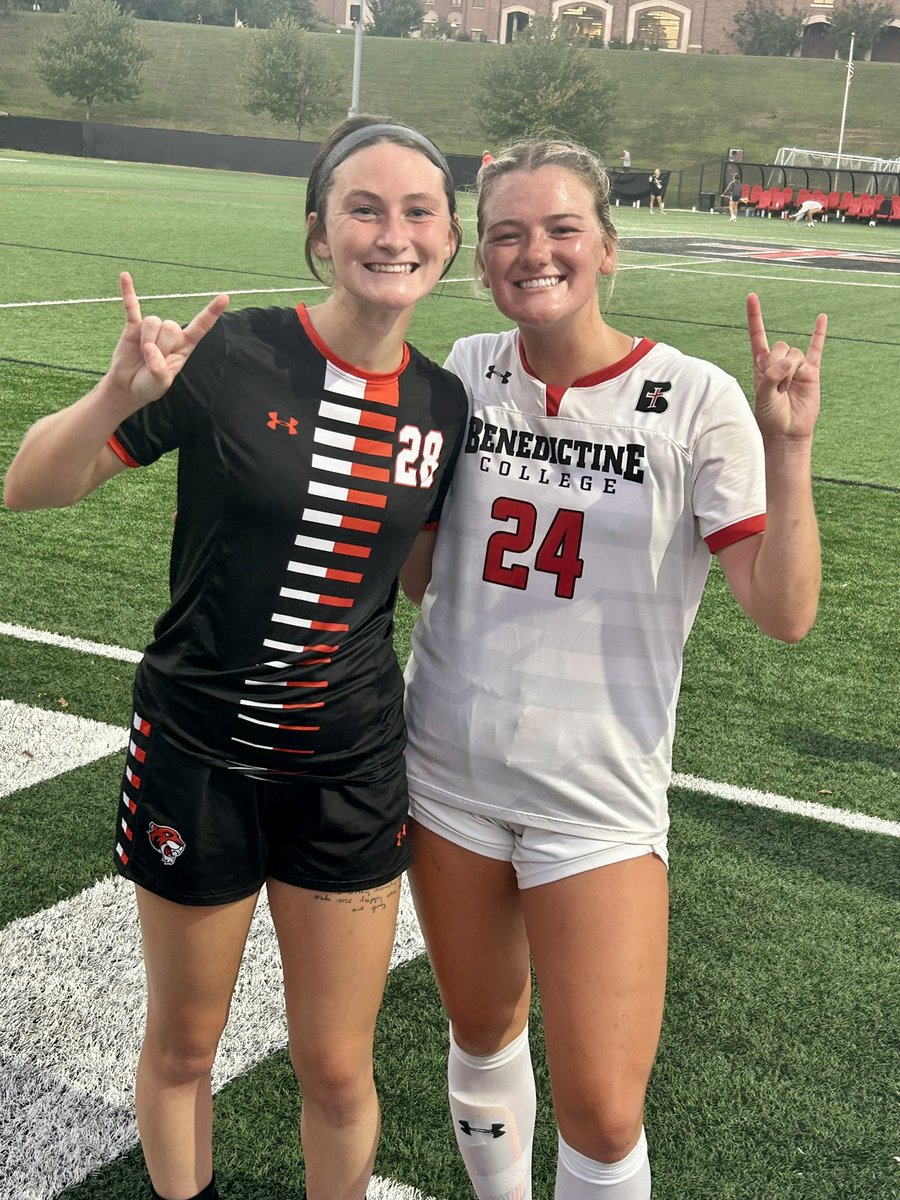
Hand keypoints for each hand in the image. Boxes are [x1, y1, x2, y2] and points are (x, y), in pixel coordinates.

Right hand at [107, 272, 229, 407]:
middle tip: (152, 361)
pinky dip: (128, 292)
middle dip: (160, 346)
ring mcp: (151, 329)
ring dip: (146, 341)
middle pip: (170, 326)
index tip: (225, 297)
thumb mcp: (160, 384)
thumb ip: (159, 370)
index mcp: (184, 346)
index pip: (201, 326)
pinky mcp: (133, 327)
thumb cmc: (150, 385)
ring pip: (153, 321)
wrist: (128, 387)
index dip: (212, 312)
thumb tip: (150, 350)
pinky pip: (131, 306)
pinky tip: (125, 276)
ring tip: (142, 354)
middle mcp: (170, 334)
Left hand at [747, 292, 825, 441]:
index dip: (755, 317)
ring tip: (787, 390)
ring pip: (795, 354)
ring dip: (791, 372)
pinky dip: (819, 333)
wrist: (787, 432)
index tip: (751, 296)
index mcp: (761, 365)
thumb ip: (770, 376)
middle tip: (777, 387)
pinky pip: (816, 349)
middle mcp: (778, 362)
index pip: (757, 336)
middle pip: (780, 346)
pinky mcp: (811, 372)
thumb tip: (790, 362)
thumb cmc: (769, 417)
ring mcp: (795, 366)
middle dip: (778, 366)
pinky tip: (821, 317)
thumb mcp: (762, 397)